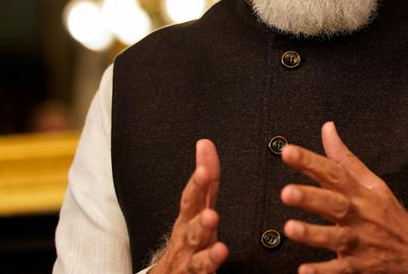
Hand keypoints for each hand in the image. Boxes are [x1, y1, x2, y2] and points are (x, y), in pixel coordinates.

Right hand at [148, 139, 228, 273]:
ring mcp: (190, 262)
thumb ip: (205, 179)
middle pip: (191, 231)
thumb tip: (205, 144)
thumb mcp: (196, 206)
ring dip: (208, 255)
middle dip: (200, 223)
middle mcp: (186, 240)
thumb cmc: (187, 237)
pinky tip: (219, 266)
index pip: (191, 198)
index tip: (204, 170)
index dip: (197, 184)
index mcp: (188, 219)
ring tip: (220, 250)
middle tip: (211, 215)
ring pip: (197, 260)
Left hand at [280, 122, 407, 273]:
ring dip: (313, 233)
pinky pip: (340, 270)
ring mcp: (360, 242)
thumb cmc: (390, 217)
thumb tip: (327, 129)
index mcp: (361, 193)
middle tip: (287, 192)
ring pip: (335, 236)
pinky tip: (305, 271)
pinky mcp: (359, 266)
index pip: (334, 172)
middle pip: (334, 203)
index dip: (310, 162)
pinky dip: (323, 272)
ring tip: (291, 228)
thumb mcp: (372, 184)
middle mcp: (360, 215)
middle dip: (311, 197)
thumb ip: (345, 158)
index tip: (288, 152)